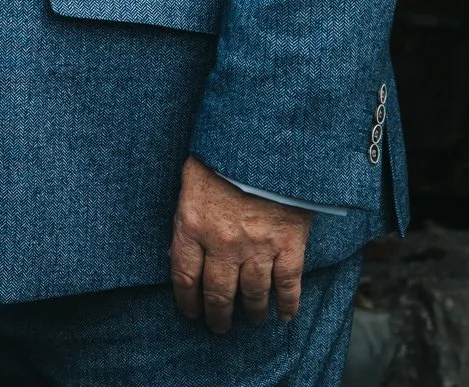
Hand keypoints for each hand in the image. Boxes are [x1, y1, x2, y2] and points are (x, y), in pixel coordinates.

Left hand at [169, 156, 312, 331]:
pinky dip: (287, 304)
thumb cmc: (221, 156)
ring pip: (253, 294)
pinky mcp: (288, 245)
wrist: (264, 143)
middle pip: (218, 292)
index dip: (187, 300)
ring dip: (252, 312)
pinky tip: (284, 315)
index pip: (184, 276)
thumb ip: (186, 218)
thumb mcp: (189, 182)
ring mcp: (257, 247)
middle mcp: (222, 243)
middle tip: (219, 327)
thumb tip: (180, 251)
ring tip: (251, 321)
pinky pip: (288, 284)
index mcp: (192, 226)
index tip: (190, 312)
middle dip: (217, 314)